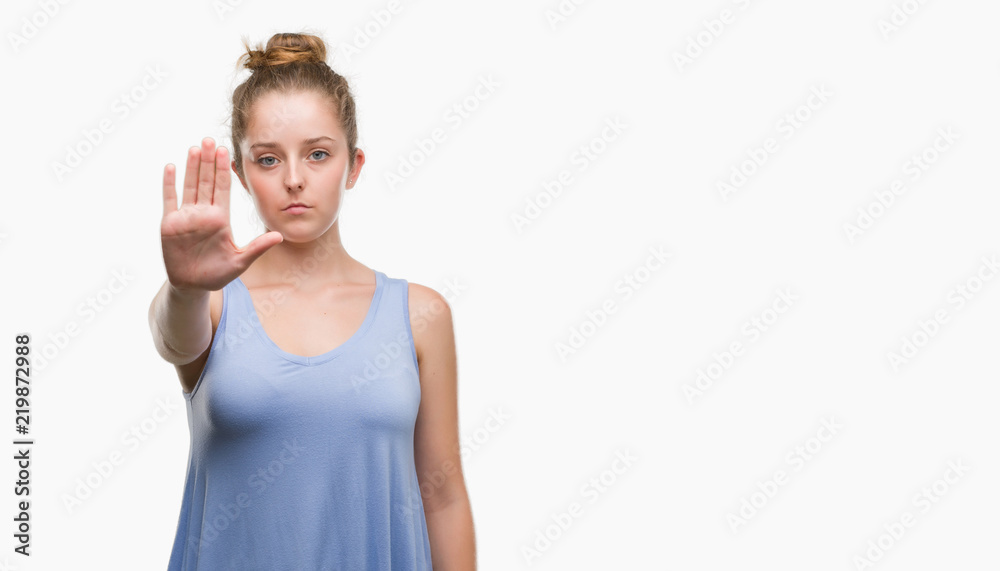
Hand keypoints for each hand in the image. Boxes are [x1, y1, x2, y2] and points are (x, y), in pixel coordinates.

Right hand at [160, 137, 281, 291]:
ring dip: (191, 167)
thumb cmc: (218, 274)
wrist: (193, 286)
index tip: (227, 152)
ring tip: (195, 147)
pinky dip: (169, 185)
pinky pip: (170, 200)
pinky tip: (171, 167)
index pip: (223, 189)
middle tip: (210, 140)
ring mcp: (186, 217)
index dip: (223, 170)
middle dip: (208, 161)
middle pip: (205, 181)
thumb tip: (280, 236)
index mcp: (220, 218)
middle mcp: (203, 213)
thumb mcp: (241, 261)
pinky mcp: (170, 224)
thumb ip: (258, 247)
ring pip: (189, 186)